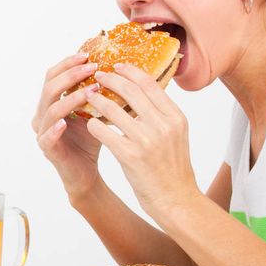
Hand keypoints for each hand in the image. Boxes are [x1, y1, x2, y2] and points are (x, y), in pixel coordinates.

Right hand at [32, 53, 103, 198]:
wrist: (87, 173)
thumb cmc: (91, 140)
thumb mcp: (96, 111)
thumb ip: (99, 92)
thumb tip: (121, 68)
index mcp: (52, 101)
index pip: (53, 75)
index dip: (68, 63)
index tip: (88, 55)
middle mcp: (42, 114)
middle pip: (49, 87)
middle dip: (71, 75)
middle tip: (92, 68)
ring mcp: (42, 131)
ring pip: (50, 109)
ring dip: (71, 98)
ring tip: (91, 91)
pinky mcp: (47, 149)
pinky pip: (47, 136)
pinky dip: (55, 128)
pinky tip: (66, 122)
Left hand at [81, 64, 199, 218]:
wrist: (176, 200)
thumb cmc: (173, 169)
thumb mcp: (176, 135)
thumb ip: (162, 115)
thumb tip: (145, 92)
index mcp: (175, 117)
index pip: (150, 84)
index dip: (130, 72)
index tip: (117, 66)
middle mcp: (163, 125)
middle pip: (130, 91)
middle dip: (110, 79)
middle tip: (97, 75)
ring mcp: (146, 140)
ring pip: (112, 109)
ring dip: (97, 100)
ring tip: (88, 96)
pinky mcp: (130, 155)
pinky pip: (104, 132)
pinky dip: (94, 124)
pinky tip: (90, 123)